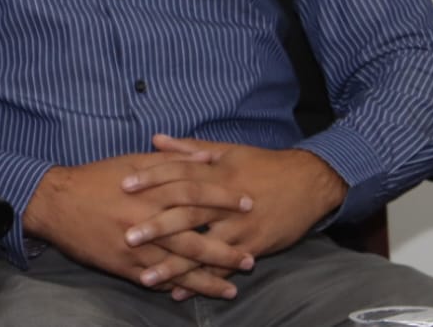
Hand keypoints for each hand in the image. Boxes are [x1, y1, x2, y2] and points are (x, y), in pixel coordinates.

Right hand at [23, 151, 256, 298]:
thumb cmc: (98, 177)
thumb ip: (172, 159)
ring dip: (207, 279)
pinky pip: (156, 280)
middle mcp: (147, 221)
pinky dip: (176, 288)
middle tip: (250, 259)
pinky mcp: (123, 267)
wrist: (57, 203)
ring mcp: (136, 248)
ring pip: (178, 268)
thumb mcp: (134, 160)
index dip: (224, 199)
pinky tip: (195, 294)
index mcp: (152, 191)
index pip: (197, 194)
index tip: (248, 204)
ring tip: (231, 288)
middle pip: (194, 239)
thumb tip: (209, 157)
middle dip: (224, 251)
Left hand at [118, 134, 347, 299]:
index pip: (179, 173)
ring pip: (202, 247)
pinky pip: (222, 268)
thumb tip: (155, 139)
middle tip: (128, 236)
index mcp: (218, 171)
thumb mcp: (228, 150)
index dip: (151, 178)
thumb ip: (189, 148)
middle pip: (187, 212)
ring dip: (174, 264)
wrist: (309, 182)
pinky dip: (201, 281)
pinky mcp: (252, 246)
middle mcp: (226, 200)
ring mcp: (240, 226)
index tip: (124, 186)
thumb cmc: (263, 164)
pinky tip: (180, 293)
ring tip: (146, 277)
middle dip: (157, 226)